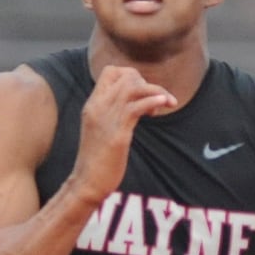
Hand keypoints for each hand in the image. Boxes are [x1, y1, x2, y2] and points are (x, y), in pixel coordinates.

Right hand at [69, 65, 176, 201]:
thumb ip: (113, 114)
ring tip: (167, 103)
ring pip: (133, 87)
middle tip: (156, 102)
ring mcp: (107, 119)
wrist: (86, 182)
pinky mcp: (118, 134)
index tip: (142, 93)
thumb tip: (133, 107)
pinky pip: (137, 107)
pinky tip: (165, 105)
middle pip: (125, 75)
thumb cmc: (97, 160)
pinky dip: (154, 101)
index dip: (131, 76)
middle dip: (147, 83)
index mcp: (93, 104)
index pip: (110, 71)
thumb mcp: (102, 129)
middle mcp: (98, 107)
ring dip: (156, 91)